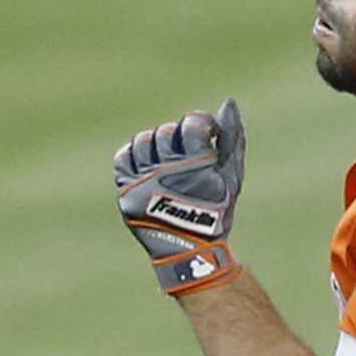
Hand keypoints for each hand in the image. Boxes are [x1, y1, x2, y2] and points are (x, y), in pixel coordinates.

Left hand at [114, 98, 245, 295]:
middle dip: (180, 139)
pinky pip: (123, 157)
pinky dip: (134, 154)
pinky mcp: (127, 191)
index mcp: (195, 165)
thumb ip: (232, 139)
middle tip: (189, 155)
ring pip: (144, 141)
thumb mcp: (232, 177)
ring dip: (157, 144)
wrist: (191, 252)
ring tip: (168, 160)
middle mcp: (167, 170)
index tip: (207, 133)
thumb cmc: (216, 212)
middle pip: (167, 132)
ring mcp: (144, 180)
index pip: (192, 124)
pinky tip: (147, 162)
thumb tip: (228, 102)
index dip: (201, 123)